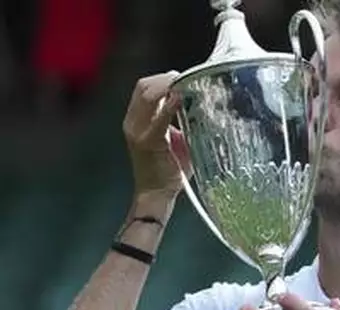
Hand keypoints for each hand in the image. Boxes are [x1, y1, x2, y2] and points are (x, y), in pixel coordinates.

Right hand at [123, 72, 191, 200]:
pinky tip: (181, 98)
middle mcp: (132, 122)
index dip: (162, 79)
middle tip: (186, 79)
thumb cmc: (169, 169)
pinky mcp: (147, 141)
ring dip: (168, 86)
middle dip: (165, 79)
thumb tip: (200, 108)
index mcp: (137, 119)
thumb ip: (181, 122)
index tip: (183, 78)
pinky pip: (158, 118)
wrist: (157, 194)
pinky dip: (170, 105)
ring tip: (185, 84)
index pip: (144, 88)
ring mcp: (137, 131)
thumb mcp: (175, 140)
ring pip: (148, 96)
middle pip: (143, 86)